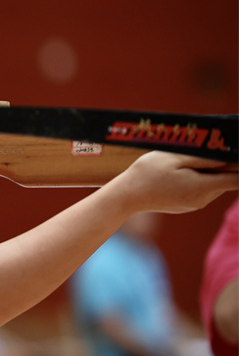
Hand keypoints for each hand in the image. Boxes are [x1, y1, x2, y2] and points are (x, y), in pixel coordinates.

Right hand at [115, 152, 237, 213]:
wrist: (126, 196)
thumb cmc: (147, 173)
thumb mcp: (175, 158)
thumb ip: (204, 158)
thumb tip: (228, 157)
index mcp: (202, 187)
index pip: (237, 180)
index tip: (235, 155)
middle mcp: (202, 199)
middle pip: (225, 180)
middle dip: (222, 165)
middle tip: (206, 150)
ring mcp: (194, 204)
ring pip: (213, 185)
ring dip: (208, 172)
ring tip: (186, 160)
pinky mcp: (186, 205)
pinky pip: (200, 190)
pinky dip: (197, 179)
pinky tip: (178, 172)